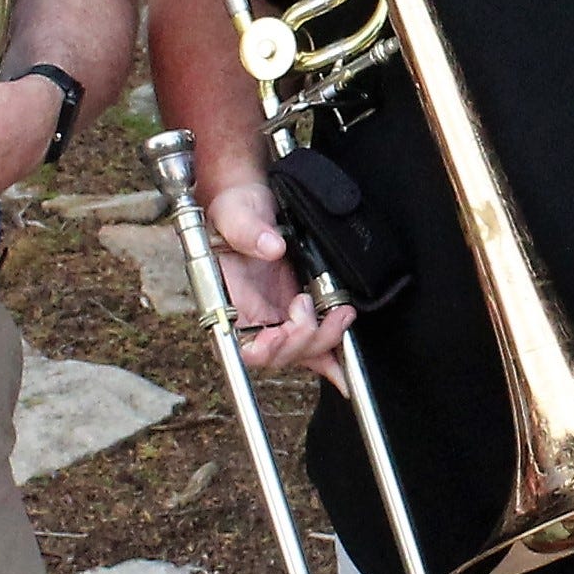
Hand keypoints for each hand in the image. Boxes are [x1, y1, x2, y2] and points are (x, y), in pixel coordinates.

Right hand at [199, 177, 355, 376]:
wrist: (254, 203)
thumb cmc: (236, 209)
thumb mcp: (236, 211)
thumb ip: (248, 229)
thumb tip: (272, 246)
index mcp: (228, 301)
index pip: (242, 344)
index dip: (264, 348)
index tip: (282, 331)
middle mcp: (252, 317)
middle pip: (279, 354)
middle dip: (303, 339)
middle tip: (316, 308)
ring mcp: (277, 318)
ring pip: (301, 352)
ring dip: (325, 340)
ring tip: (341, 314)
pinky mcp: (297, 314)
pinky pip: (314, 346)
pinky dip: (330, 360)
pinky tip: (345, 370)